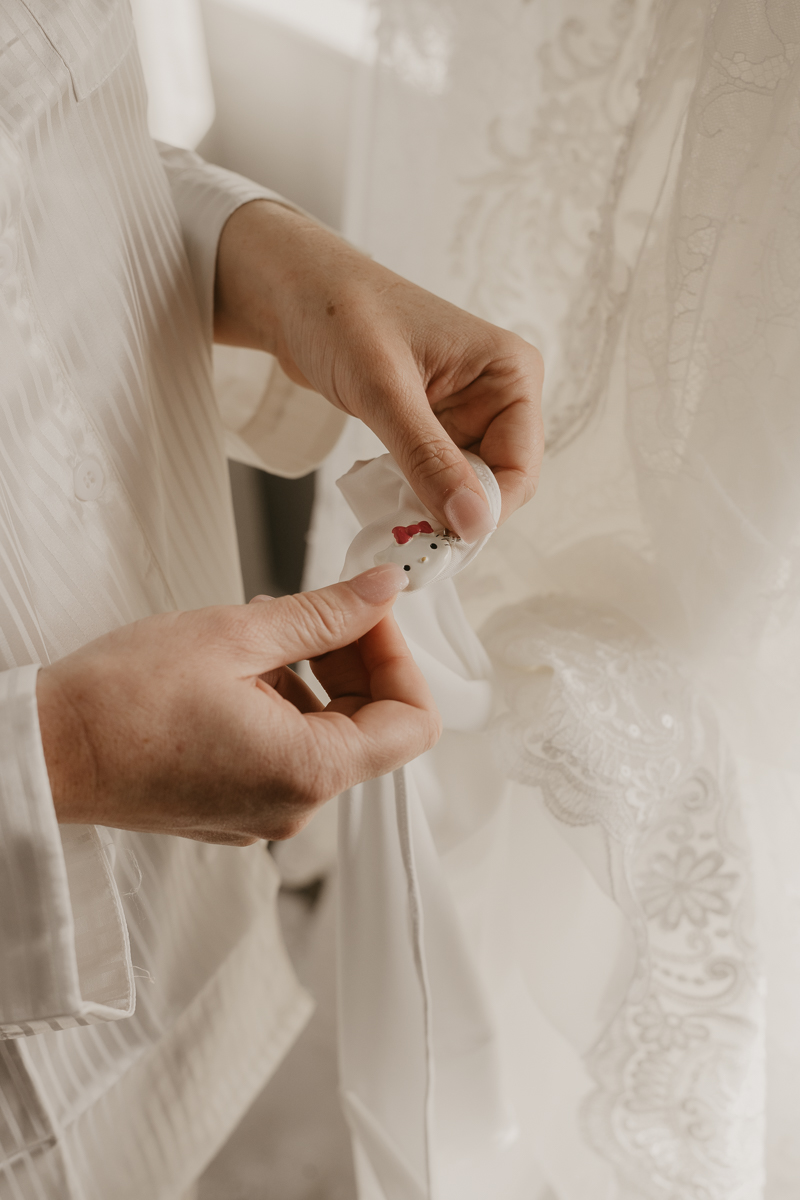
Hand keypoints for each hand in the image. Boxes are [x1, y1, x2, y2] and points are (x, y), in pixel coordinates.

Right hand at [36, 565, 438, 844]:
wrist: (44, 752)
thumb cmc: (121, 700)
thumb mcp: (237, 634)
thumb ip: (326, 614)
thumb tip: (383, 590)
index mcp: (309, 770)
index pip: (413, 723)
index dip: (399, 658)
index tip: (369, 614)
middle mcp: (295, 805)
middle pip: (372, 728)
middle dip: (355, 661)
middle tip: (317, 609)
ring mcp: (264, 812)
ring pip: (328, 736)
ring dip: (314, 679)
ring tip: (260, 636)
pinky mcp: (235, 807)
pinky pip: (288, 752)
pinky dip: (282, 706)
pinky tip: (239, 670)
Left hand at [214, 201, 543, 542]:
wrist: (292, 289)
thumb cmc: (339, 314)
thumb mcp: (384, 390)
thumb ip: (429, 459)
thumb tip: (474, 523)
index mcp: (509, 372)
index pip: (520, 468)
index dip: (487, 511)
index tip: (441, 538)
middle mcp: (498, 392)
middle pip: (496, 483)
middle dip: (456, 512)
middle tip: (408, 533)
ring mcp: (467, 410)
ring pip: (464, 486)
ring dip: (430, 506)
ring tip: (389, 510)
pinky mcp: (435, 423)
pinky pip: (436, 476)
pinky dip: (412, 492)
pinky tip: (382, 490)